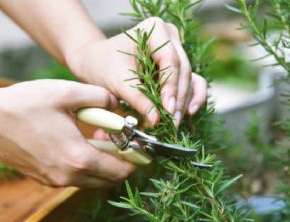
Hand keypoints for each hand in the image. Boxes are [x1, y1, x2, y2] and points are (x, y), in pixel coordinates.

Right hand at [0, 78, 134, 187]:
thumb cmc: (25, 104)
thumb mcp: (68, 93)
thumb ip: (100, 97)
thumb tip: (117, 103)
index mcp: (78, 157)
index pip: (120, 170)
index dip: (136, 160)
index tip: (142, 149)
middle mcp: (68, 176)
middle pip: (108, 179)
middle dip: (120, 162)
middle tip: (121, 140)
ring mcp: (54, 180)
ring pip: (91, 179)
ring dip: (102, 162)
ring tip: (100, 137)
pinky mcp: (43, 178)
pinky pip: (74, 177)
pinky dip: (84, 164)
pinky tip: (79, 142)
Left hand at [66, 17, 206, 126]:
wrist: (96, 62)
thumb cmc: (103, 65)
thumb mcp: (117, 82)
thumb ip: (138, 99)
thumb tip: (157, 119)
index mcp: (155, 29)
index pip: (170, 60)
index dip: (171, 86)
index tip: (168, 109)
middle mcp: (170, 37)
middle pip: (183, 70)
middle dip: (178, 99)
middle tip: (172, 123)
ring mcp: (177, 51)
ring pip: (189, 78)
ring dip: (184, 102)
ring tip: (175, 123)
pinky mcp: (178, 66)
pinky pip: (192, 82)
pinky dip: (192, 97)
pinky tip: (188, 113)